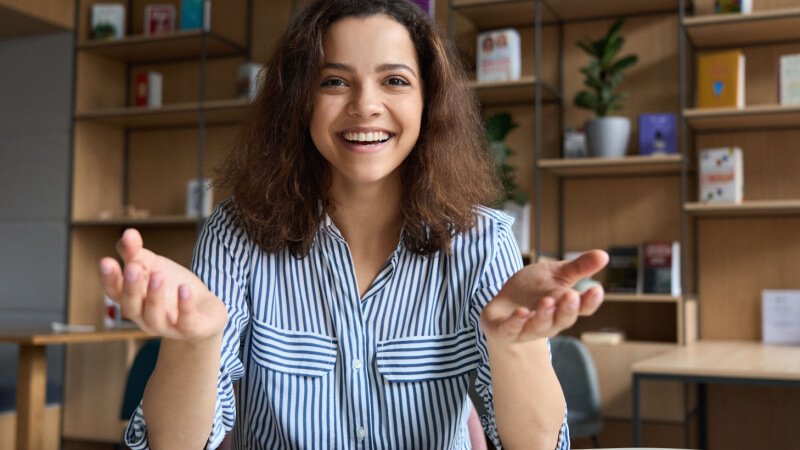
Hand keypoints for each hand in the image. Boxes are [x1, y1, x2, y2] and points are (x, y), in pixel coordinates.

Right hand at [98, 229, 227, 341]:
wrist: (205, 311)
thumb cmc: (171, 287)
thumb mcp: (153, 266)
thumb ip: (136, 252)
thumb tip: (128, 233)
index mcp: (132, 300)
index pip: (115, 292)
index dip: (109, 279)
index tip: (106, 261)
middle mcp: (145, 316)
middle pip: (131, 306)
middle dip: (131, 288)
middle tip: (132, 268)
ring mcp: (167, 326)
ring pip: (154, 317)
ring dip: (155, 297)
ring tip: (158, 275)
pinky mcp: (190, 329)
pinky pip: (186, 322)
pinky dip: (185, 306)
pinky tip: (185, 288)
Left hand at [480, 250, 608, 343]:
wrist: (503, 304)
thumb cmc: (533, 289)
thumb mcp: (556, 274)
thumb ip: (578, 267)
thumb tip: (604, 254)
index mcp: (563, 308)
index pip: (581, 308)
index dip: (590, 301)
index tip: (597, 289)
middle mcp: (549, 322)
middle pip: (562, 320)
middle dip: (567, 309)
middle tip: (571, 296)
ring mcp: (526, 329)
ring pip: (538, 327)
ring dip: (544, 316)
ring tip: (547, 302)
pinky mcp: (504, 330)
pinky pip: (510, 330)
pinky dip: (515, 323)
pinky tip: (520, 312)